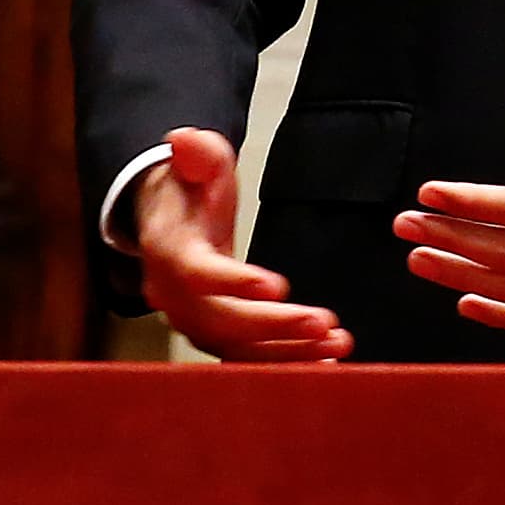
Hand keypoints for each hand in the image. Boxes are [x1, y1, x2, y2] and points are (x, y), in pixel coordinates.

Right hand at [133, 127, 350, 362]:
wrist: (170, 223)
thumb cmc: (189, 191)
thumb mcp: (195, 162)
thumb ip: (197, 153)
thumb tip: (184, 141)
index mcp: (169, 251)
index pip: (197, 273)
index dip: (234, 282)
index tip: (278, 285)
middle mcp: (175, 297)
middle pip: (222, 322)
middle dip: (274, 327)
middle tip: (322, 323)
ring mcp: (194, 322)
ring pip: (237, 349)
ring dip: (287, 352)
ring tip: (335, 344)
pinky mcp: (216, 337)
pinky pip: (248, 360)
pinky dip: (285, 363)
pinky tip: (325, 362)